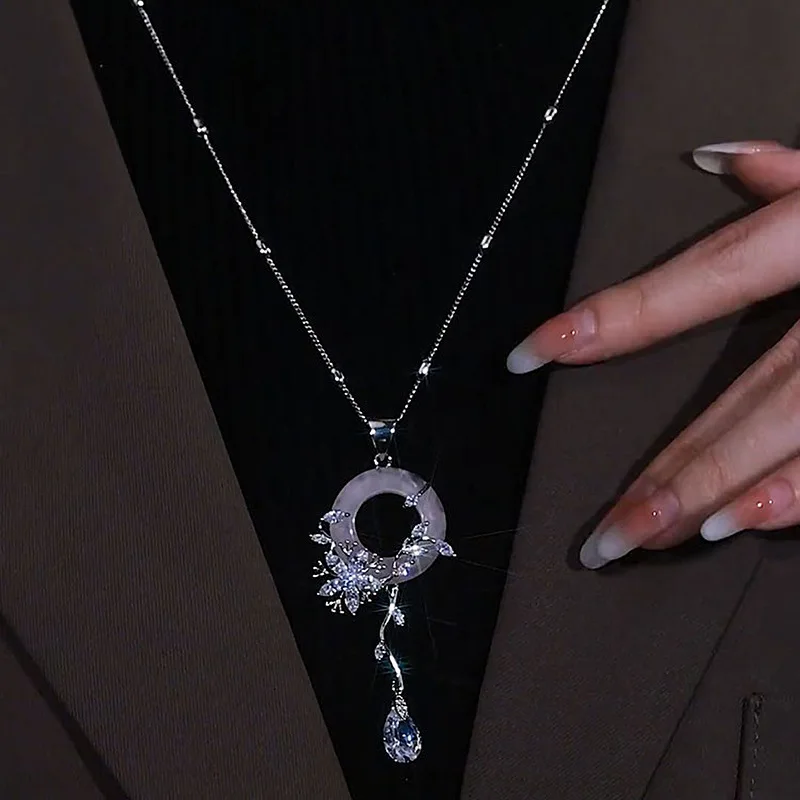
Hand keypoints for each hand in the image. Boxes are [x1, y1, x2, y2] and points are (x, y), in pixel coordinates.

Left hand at [506, 140, 799, 568]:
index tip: (530, 354)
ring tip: (653, 537)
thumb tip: (713, 159)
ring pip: (796, 429)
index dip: (611, 318)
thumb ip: (795, 173)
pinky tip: (749, 527)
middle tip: (602, 531)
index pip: (699, 279)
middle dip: (672, 464)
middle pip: (747, 393)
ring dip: (724, 489)